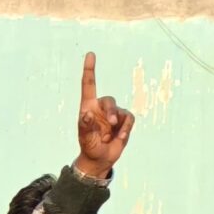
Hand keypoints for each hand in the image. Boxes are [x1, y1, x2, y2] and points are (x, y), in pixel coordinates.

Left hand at [74, 51, 134, 180]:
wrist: (100, 158)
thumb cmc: (88, 146)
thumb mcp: (84, 137)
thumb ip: (85, 126)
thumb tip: (87, 114)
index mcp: (87, 108)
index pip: (88, 85)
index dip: (90, 69)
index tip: (90, 54)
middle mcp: (100, 108)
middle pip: (109, 100)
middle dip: (111, 111)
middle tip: (110, 124)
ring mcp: (113, 114)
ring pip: (120, 111)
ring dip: (118, 123)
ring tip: (111, 136)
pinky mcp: (124, 121)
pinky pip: (129, 119)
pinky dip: (126, 129)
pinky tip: (119, 137)